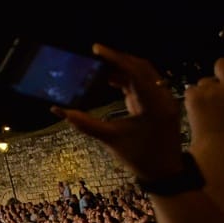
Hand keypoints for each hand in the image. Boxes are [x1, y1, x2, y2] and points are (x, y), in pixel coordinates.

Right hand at [52, 43, 183, 180]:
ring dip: (122, 68)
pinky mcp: (160, 104)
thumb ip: (84, 123)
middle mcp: (162, 98)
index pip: (135, 72)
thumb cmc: (139, 157)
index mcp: (153, 105)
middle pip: (141, 67)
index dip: (114, 57)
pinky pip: (143, 83)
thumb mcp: (110, 139)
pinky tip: (110, 80)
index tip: (96, 48)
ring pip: (143, 73)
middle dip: (118, 58)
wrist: (165, 173)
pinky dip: (126, 79)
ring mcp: (164, 100)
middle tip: (96, 53)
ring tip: (99, 67)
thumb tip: (58, 110)